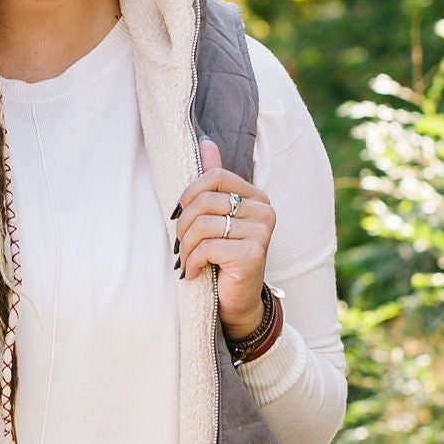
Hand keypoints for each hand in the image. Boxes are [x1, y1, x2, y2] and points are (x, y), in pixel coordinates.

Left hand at [175, 134, 276, 340]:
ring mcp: (262, 232)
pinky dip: (192, 262)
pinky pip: (207, 248)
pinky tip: (193, 273)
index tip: (179, 215)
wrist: (237, 301)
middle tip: (180, 246)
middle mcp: (264, 211)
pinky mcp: (253, 254)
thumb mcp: (215, 218)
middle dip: (183, 226)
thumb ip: (212, 183)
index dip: (189, 194)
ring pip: (203, 226)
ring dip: (185, 248)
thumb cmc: (223, 257)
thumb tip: (205, 141)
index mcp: (256, 197)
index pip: (214, 176)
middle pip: (205, 201)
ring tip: (186, 261)